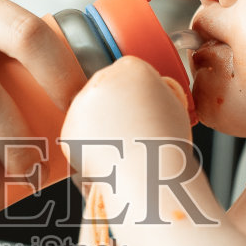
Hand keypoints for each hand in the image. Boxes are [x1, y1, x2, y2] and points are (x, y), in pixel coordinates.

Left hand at [60, 56, 193, 181]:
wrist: (150, 176)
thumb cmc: (167, 147)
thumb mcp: (176, 106)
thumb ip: (159, 90)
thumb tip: (149, 92)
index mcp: (132, 68)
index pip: (128, 70)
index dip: (137, 92)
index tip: (143, 108)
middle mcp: (102, 80)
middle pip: (105, 87)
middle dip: (115, 105)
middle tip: (132, 129)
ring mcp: (81, 105)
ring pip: (89, 110)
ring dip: (100, 124)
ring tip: (123, 145)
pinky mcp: (69, 130)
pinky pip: (78, 134)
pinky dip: (89, 145)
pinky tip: (109, 154)